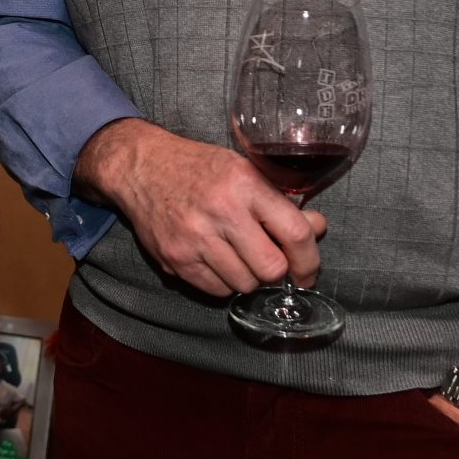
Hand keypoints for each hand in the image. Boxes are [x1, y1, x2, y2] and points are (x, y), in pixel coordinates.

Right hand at [74, 117, 324, 297]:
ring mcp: (195, 238)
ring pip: (244, 285)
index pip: (295, 232)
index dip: (309, 259)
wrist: (142, 168)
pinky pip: (216, 290)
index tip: (308, 271)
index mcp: (245, 183)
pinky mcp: (175, 258)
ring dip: (248, 277)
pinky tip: (216, 260)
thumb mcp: (243, 171)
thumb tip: (316, 227)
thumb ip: (279, 201)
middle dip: (276, 271)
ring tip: (238, 256)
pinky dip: (223, 282)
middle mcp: (221, 211)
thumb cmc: (198, 168)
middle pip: (271, 268)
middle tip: (269, 261)